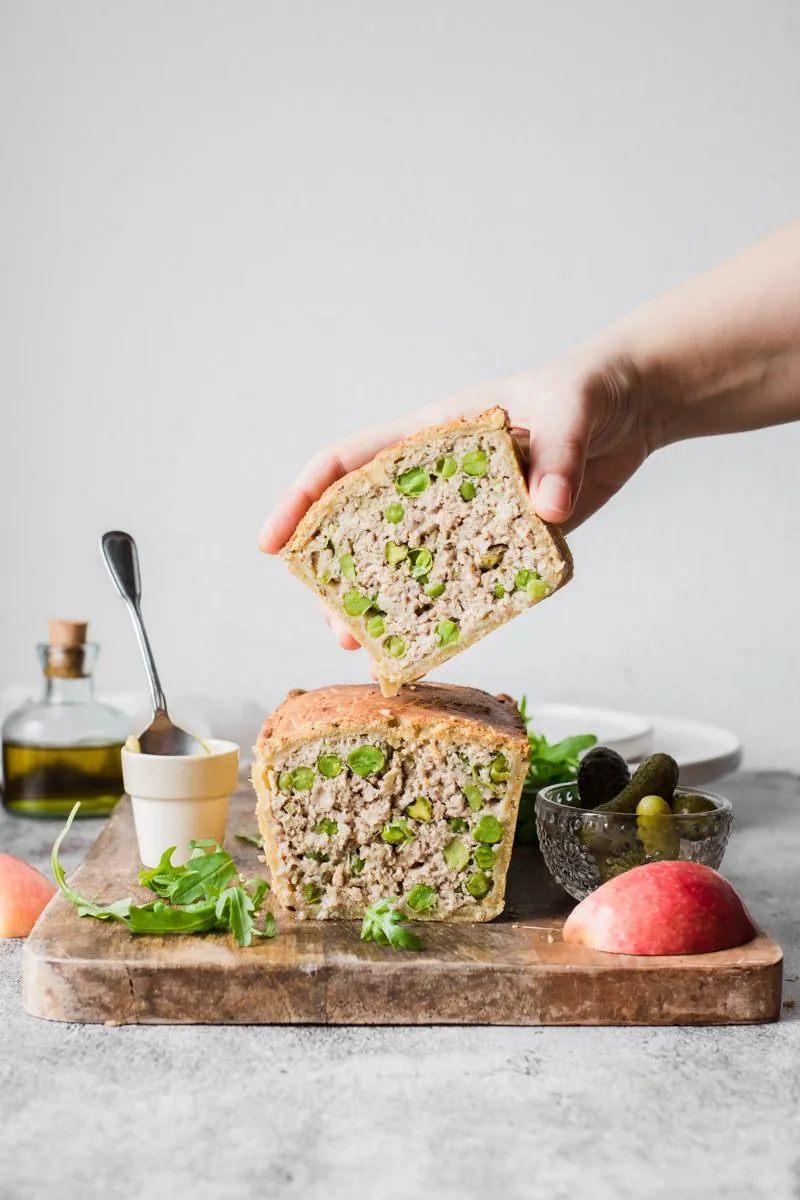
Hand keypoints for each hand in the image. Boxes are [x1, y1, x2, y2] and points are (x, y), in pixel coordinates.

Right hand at [259, 341, 661, 649]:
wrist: (635, 406)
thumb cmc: (588, 388)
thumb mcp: (571, 409)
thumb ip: (558, 453)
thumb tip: (546, 507)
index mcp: (432, 434)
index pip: (348, 464)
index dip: (303, 501)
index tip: (272, 545)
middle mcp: (440, 478)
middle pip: (370, 527)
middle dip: (343, 576)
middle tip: (337, 625)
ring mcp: (472, 512)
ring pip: (415, 560)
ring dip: (393, 602)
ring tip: (374, 647)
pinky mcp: (508, 538)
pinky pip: (470, 579)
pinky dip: (455, 609)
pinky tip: (443, 641)